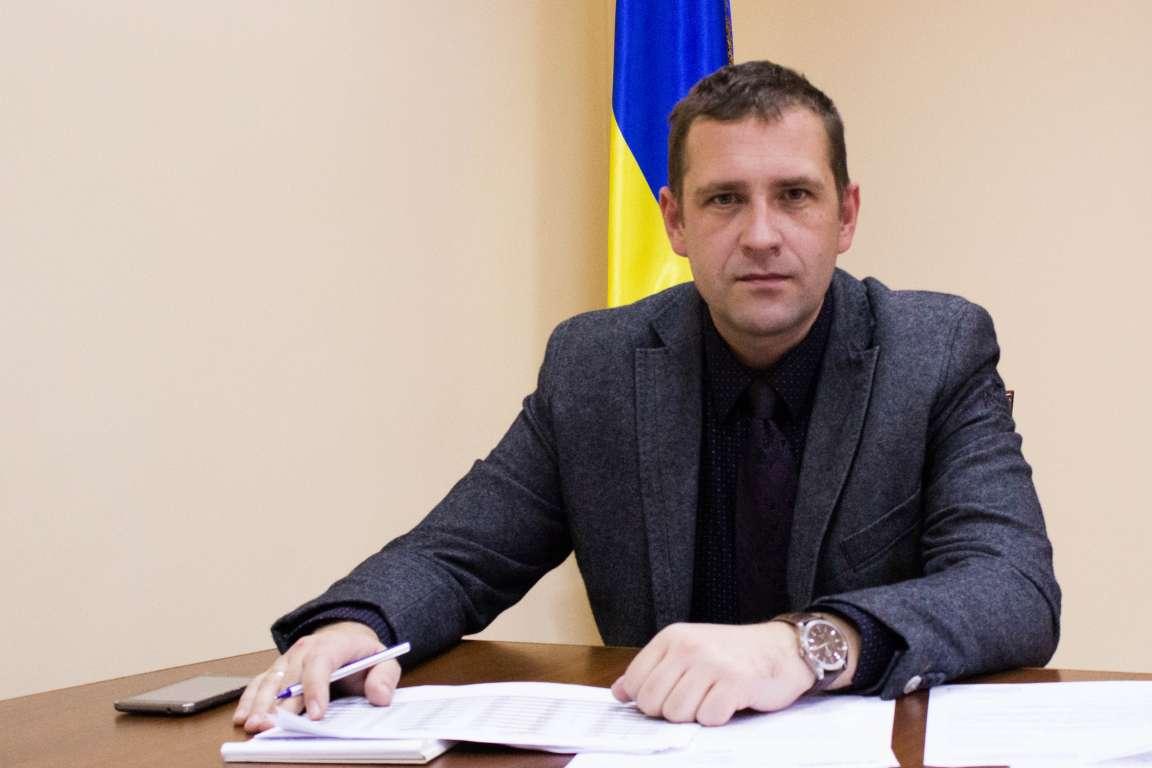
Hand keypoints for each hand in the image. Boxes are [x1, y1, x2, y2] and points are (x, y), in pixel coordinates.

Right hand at [232, 621, 401, 732]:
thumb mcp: (384, 661)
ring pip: (270, 681)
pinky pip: (259, 683)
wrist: (345, 638)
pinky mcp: (276, 670)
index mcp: (333, 644)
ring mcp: (288, 659)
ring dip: (260, 704)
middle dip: (281, 704)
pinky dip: (249, 700)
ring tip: (255, 724)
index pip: (321, 663)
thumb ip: (385, 677)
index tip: (316, 714)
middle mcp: (305, 649)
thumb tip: (380, 696)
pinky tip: (242, 716)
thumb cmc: (361, 656)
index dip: (316, 688)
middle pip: (290, 677)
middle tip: (274, 726)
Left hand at [610, 622, 814, 725]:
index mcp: (672, 638)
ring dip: (695, 715)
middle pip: (651, 703)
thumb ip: (653, 670)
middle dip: (669, 711)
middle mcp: (689, 648)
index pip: (634, 683)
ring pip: (677, 714)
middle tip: (695, 699)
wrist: (781, 648)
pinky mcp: (735, 683)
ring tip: (712, 698)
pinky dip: (718, 718)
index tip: (666, 698)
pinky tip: (729, 702)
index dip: (646, 700)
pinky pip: (708, 718)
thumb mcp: (688, 650)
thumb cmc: (732, 654)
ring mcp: (712, 664)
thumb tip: (618, 692)